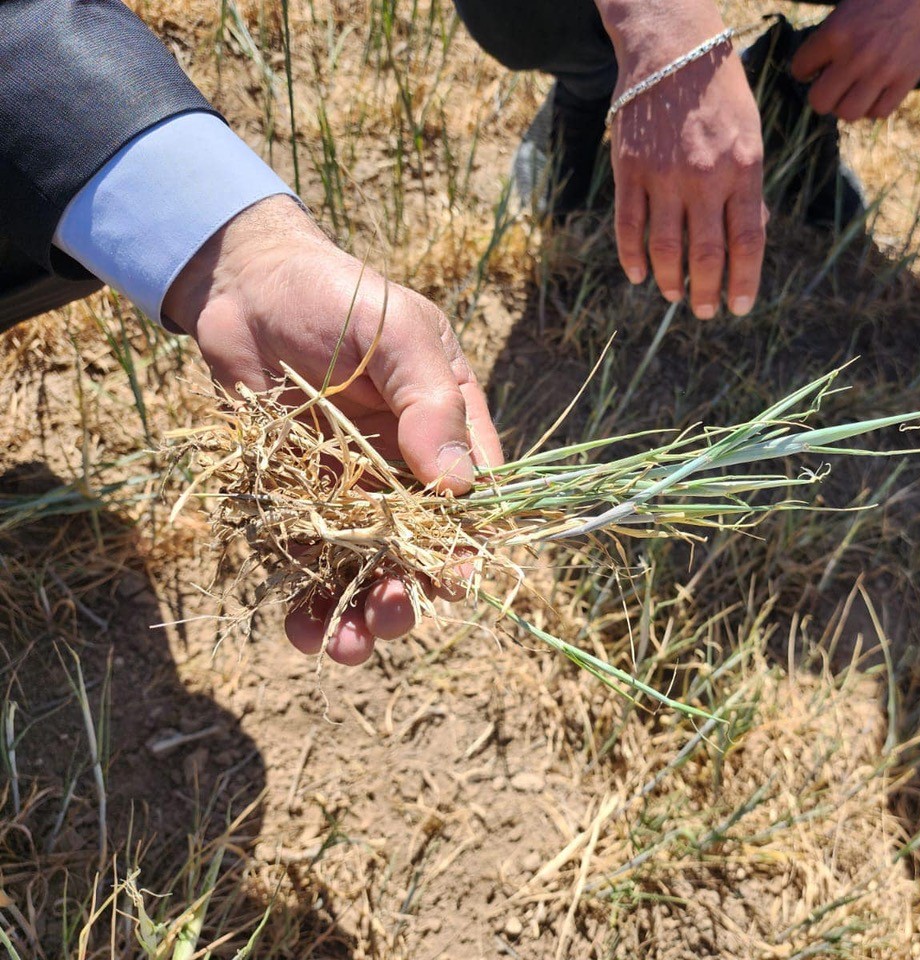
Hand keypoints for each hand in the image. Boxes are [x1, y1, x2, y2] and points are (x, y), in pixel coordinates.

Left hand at [164, 196, 503, 665]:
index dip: (468, 547)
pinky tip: (300, 629)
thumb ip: (430, 405)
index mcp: (449, 430)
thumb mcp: (402, 336)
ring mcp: (353, 487)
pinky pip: (309, 557)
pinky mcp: (299, 497)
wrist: (248, 286)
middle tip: (386, 620)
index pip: (475, 500)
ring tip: (343, 648)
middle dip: (407, 595)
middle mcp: (407, 469)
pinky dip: (307, 597)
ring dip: (359, 612)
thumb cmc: (342, 297)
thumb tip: (461, 486)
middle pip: (420, 549)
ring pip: (367, 566)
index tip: (452, 584)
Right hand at [600, 1, 765, 318]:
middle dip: (707, 291)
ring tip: (675, 295)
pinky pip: (629, 225)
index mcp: (743, 169)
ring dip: (670, 280)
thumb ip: (749, 188)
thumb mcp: (750, 136)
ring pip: (665, 247)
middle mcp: (705, 177)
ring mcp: (664, 174)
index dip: (744, 281)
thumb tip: (751, 238)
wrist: (673, 49)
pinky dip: (632, 256)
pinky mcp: (629, 169)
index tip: (739, 307)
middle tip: (705, 311)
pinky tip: (638, 274)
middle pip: (707, 253)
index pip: (747, 241)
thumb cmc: (719, 95)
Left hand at [791, 0, 919, 121]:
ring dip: (848, 105)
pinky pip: (879, 113)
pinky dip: (874, 107)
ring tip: (855, 92)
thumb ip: (831, 36)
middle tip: (832, 86)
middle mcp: (854, 57)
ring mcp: (881, 72)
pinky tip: (877, 92)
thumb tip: (818, 66)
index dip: (805, 70)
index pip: (800, 68)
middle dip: (823, 96)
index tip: (814, 69)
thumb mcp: (849, 6)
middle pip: (820, 102)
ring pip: (848, 113)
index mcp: (835, 33)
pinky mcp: (905, 80)